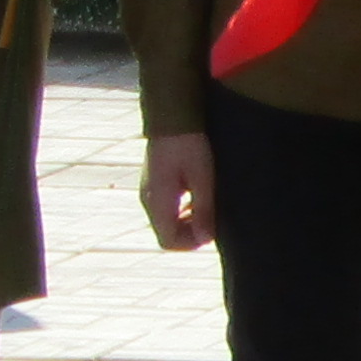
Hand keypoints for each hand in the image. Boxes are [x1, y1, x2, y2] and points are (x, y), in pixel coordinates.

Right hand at [142, 132, 217, 251]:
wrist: (172, 116)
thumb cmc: (189, 145)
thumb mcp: (203, 178)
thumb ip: (203, 210)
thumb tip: (204, 239)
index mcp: (159, 201)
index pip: (168, 241)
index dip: (190, 244)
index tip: (209, 232)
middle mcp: (149, 200)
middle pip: (166, 233)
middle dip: (190, 234)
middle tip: (211, 221)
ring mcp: (149, 191)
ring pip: (166, 221)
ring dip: (186, 222)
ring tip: (207, 209)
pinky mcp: (153, 182)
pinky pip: (165, 208)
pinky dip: (181, 211)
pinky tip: (197, 199)